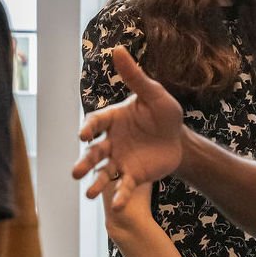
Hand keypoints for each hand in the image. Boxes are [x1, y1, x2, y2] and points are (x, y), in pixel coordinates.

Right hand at [72, 46, 184, 207]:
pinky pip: (124, 187)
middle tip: (76, 172)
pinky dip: (120, 197)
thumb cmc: (164, 113)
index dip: (89, 128)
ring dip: (95, 183)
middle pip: (93, 152)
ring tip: (90, 194)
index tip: (84, 135)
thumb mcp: (153, 94)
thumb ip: (135, 76)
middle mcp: (111, 141)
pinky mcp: (132, 176)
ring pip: (103, 172)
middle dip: (84, 162)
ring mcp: (120, 160)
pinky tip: (118, 207)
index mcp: (113, 119)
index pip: (96, 122)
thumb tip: (118, 49)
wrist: (180, 139)